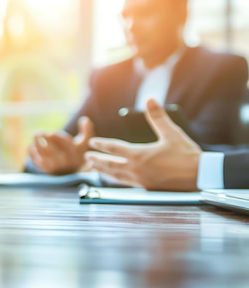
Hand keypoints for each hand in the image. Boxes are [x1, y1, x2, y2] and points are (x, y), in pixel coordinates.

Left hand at [28, 116, 93, 174]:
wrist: (75, 174)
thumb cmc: (78, 155)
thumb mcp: (85, 143)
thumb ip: (87, 130)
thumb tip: (83, 119)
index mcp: (74, 151)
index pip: (63, 142)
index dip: (55, 135)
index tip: (53, 133)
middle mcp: (64, 159)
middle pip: (51, 146)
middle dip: (44, 136)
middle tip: (40, 132)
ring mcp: (54, 165)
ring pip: (42, 151)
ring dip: (36, 141)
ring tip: (35, 135)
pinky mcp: (46, 170)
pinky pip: (36, 160)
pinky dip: (31, 152)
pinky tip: (31, 146)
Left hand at [85, 99, 200, 190]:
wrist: (200, 176)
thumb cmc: (186, 154)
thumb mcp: (171, 132)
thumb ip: (157, 116)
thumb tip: (150, 99)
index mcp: (140, 155)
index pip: (115, 148)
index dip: (102, 145)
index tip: (92, 142)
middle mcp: (137, 169)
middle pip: (110, 165)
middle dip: (97, 160)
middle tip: (86, 157)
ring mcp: (141, 180)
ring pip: (116, 177)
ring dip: (103, 172)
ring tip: (94, 168)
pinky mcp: (147, 188)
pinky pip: (126, 183)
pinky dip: (116, 180)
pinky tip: (114, 178)